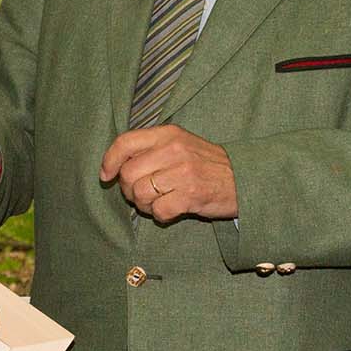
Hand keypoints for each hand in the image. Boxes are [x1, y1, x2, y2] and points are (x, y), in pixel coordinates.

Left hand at [98, 125, 235, 221]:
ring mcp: (183, 172)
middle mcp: (174, 150)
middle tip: (143, 195)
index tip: (106, 175)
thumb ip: (151, 148)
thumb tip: (116, 165)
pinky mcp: (190, 195)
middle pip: (128, 174)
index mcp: (168, 134)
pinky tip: (172, 210)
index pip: (125, 142)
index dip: (109, 161)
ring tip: (159, 202)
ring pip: (140, 194)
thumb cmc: (207, 165)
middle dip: (129, 190)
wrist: (244, 179)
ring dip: (145, 205)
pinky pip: (158, 211)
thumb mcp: (181, 144)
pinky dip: (161, 215)